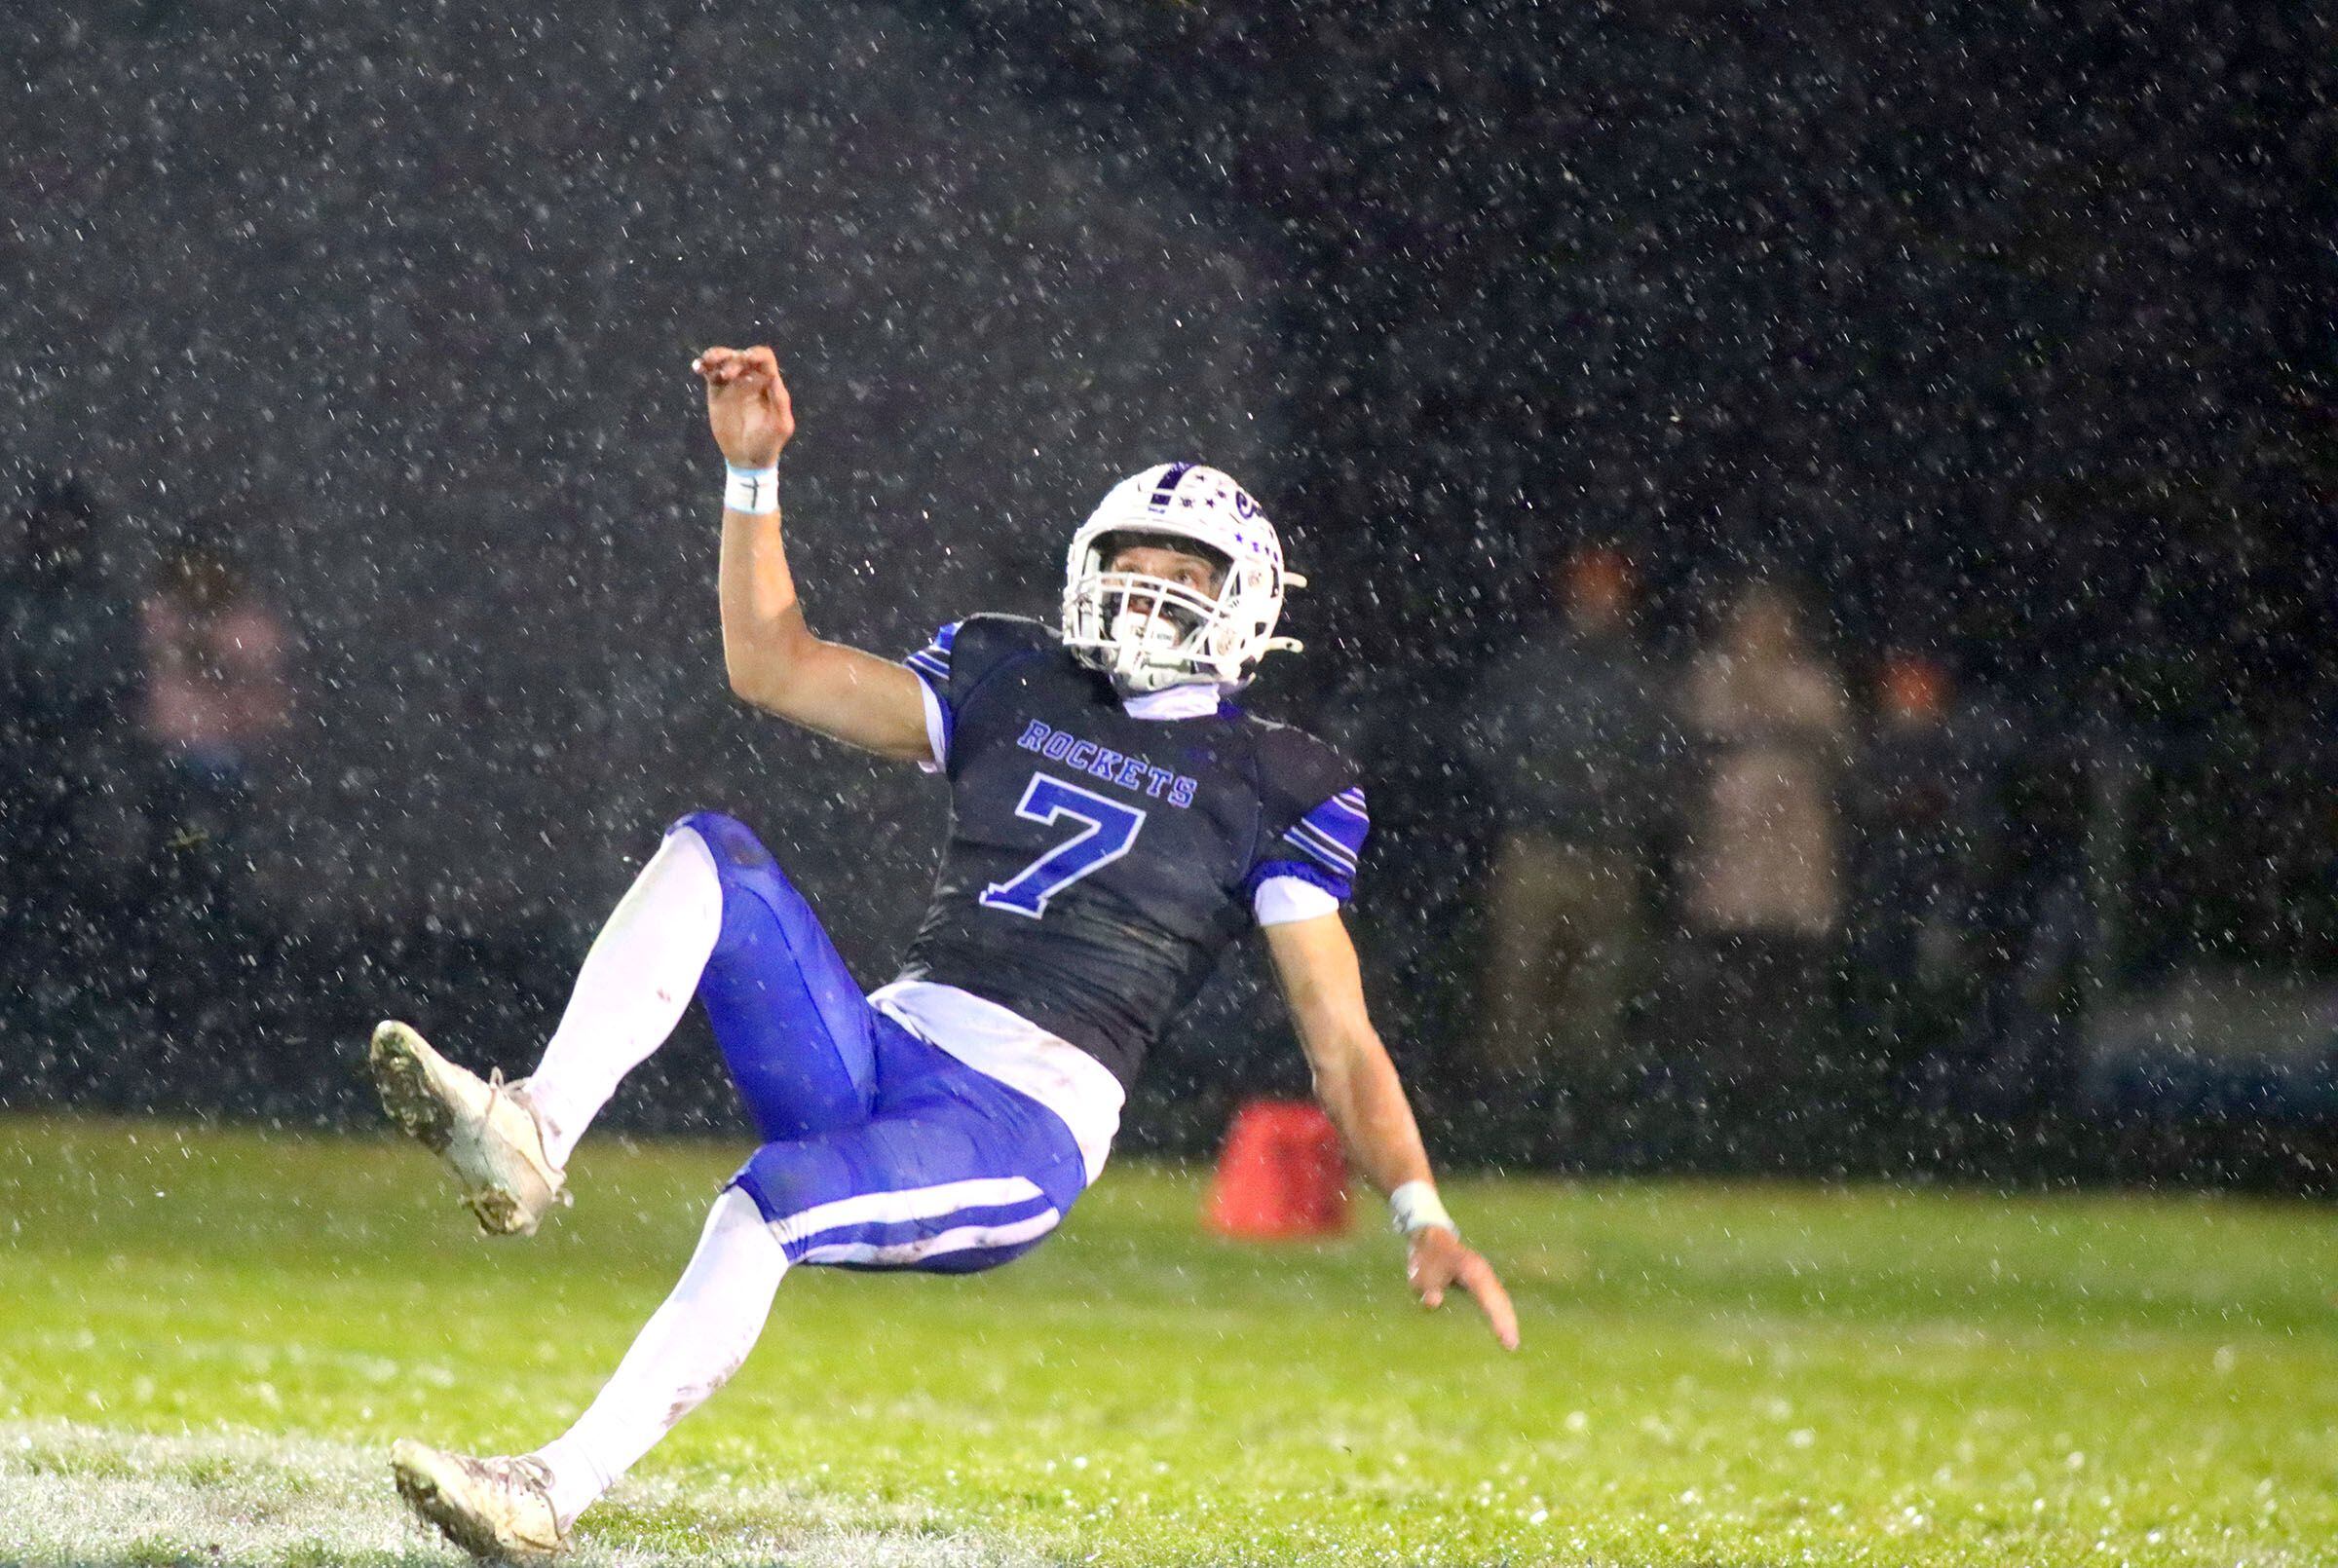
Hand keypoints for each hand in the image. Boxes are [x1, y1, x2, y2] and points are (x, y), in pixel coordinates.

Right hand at [691, 345, 794, 469]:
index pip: (764, 358)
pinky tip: (697, 367)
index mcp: (768, 383)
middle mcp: (750, 378)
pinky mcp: (717, 391)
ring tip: (707, 362)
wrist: (747, 458)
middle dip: (733, 360)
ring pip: (723, 359)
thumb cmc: (769, 442)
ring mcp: (733, 384)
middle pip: (741, 356)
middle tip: (727, 375)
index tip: (747, 358)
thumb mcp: (781, 425)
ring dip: (715, 355)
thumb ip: (780, 402)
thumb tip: (774, 378)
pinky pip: (710, 373)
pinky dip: (703, 365)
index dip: (756, 354)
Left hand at [1407, 1226, 1519, 1350]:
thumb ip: (1429, 1287)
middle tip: (1513, 1346)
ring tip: (1511, 1343)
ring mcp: (1485, 1276)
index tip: (1505, 1337)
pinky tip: (1503, 1329)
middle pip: (1501, 1299)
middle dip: (1508, 1321)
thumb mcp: (1422, 1273)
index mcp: (1472, 1269)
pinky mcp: (1483, 1282)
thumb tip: (1434, 1302)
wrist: (1429, 1240)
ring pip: (1501, 1299)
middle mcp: (1484, 1272)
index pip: (1489, 1296)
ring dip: (1507, 1319)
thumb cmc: (1427, 1259)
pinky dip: (1500, 1313)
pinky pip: (1495, 1299)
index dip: (1498, 1318)